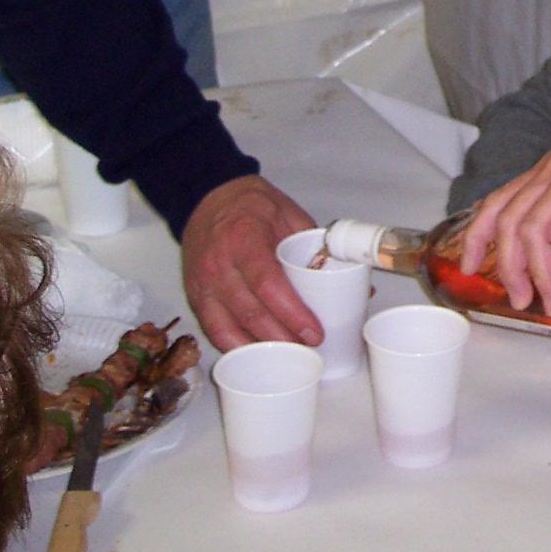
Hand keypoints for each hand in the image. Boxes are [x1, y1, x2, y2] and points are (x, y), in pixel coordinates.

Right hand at [180, 174, 319, 349]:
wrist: (208, 197)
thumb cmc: (253, 206)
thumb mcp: (288, 215)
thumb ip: (316, 249)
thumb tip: (356, 284)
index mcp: (244, 237)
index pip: (267, 284)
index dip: (291, 313)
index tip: (314, 332)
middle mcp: (218, 263)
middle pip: (250, 312)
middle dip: (282, 337)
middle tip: (309, 347)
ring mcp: (202, 283)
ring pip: (229, 327)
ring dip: (260, 347)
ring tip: (288, 353)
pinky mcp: (195, 295)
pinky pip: (213, 329)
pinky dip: (235, 345)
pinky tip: (257, 352)